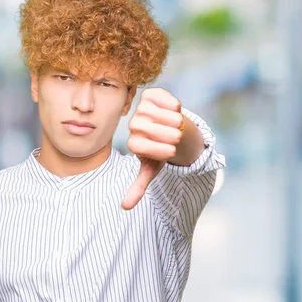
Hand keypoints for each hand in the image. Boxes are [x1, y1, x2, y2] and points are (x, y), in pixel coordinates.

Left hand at [121, 88, 183, 209]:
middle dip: (170, 136)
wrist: (171, 129)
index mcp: (133, 142)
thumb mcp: (152, 169)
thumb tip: (125, 207)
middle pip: (152, 129)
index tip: (170, 152)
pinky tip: (174, 111)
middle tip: (176, 138)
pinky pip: (168, 100)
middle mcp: (134, 123)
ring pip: (163, 115)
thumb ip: (138, 186)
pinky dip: (176, 107)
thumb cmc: (162, 151)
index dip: (159, 150)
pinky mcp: (152, 94)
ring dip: (176, 122)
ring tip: (176, 126)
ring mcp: (142, 107)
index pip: (138, 145)